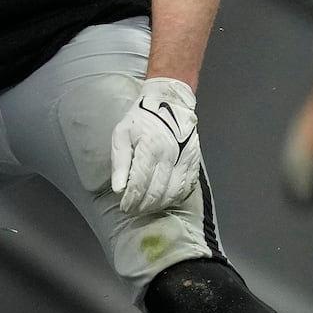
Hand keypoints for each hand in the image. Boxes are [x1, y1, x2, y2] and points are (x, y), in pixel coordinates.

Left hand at [110, 77, 200, 214]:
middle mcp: (169, 156)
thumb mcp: (122, 134)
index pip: (139, 184)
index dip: (131, 200)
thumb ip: (120, 162)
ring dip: (158, 205)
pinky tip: (164, 199)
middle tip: (133, 210)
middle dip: (143, 206)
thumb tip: (119, 189)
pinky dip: (175, 198)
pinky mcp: (193, 162)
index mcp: (149, 148)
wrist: (170, 103)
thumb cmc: (142, 119)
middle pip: (156, 192)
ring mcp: (184, 160)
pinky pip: (186, 187)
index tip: (124, 207)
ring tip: (146, 207)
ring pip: (173, 193)